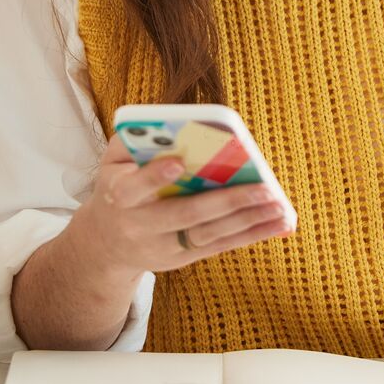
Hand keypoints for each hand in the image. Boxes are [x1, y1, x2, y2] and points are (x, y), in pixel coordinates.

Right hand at [60, 135, 295, 281]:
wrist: (106, 244)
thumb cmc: (117, 186)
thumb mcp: (111, 162)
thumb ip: (133, 140)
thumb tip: (169, 125)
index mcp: (117, 196)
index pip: (133, 189)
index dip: (155, 177)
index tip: (179, 162)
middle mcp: (139, 225)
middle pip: (184, 215)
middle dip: (225, 201)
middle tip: (261, 188)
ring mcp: (162, 247)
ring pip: (208, 234)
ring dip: (247, 220)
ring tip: (278, 204)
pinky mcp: (182, 259)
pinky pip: (220, 246)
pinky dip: (251, 234)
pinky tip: (278, 223)